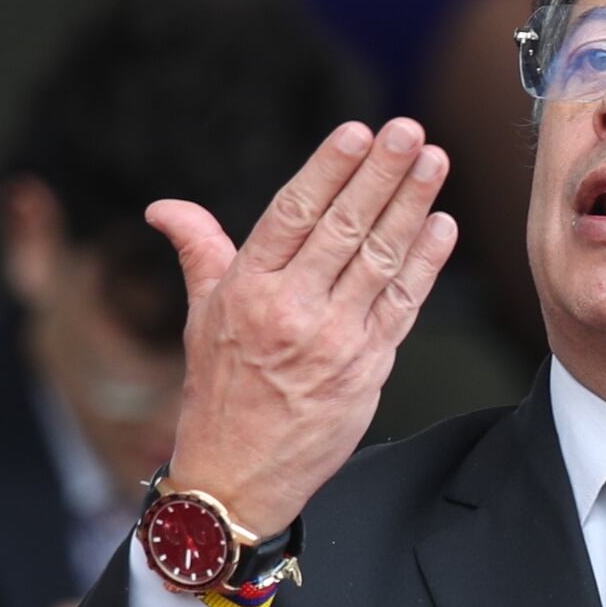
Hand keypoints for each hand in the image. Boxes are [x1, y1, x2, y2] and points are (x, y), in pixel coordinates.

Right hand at [152, 119, 459, 536]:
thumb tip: (164, 208)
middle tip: (410, 130)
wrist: (238, 476)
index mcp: (246, 290)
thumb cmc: (219, 392)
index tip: (358, 132)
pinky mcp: (367, 368)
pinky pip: (401, 305)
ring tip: (434, 162)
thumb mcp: (201, 316)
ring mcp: (333, 340)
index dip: (328, 169)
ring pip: (379, 259)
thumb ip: (198, 251)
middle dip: (381, 174)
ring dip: (412, 206)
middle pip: (344, 227)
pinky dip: (425, 264)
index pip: (292, 214)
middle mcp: (290, 310)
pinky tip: (442, 226)